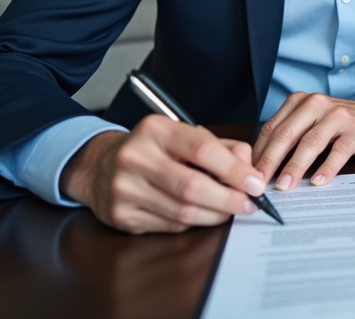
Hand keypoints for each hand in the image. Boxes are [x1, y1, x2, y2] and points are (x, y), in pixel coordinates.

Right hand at [60, 115, 267, 233]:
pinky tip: (199, 213)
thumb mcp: (182, 136)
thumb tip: (249, 164)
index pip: (202, 149)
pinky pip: (169, 224)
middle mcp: (135, 156)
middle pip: (192, 186)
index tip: (255, 183)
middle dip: (228, 199)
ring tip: (229, 210)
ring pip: (183, 211)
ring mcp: (124, 188)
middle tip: (248, 204)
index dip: (234, 169)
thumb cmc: (152, 150)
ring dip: (214, 214)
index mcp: (155, 129)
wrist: (99, 166)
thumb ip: (219, 147)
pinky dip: (192, 222)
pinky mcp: (121, 215)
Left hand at [251, 92, 354, 189]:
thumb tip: (260, 168)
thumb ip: (289, 138)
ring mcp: (338, 116)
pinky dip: (327, 167)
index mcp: (299, 102)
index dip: (258, 154)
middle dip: (270, 161)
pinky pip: (339, 151)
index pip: (271, 129)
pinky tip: (319, 181)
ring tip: (285, 185)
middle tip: (259, 183)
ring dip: (295, 166)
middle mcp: (316, 104)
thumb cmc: (339, 126)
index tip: (248, 175)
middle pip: (286, 134)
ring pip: (310, 142)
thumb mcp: (311, 124)